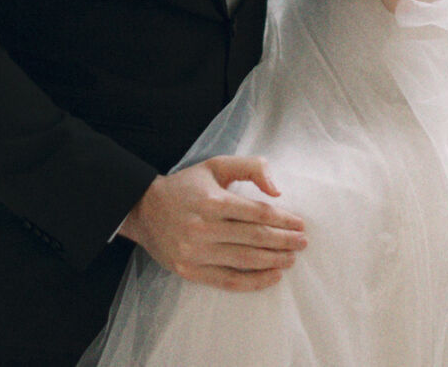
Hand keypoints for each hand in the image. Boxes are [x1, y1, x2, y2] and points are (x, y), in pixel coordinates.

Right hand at [116, 156, 307, 290]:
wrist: (144, 210)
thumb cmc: (186, 186)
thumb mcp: (216, 166)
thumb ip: (251, 168)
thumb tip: (277, 190)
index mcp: (212, 201)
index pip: (258, 213)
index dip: (284, 220)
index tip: (300, 223)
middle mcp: (204, 228)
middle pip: (256, 238)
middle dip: (284, 241)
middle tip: (302, 242)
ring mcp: (196, 253)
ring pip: (246, 260)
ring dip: (274, 261)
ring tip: (291, 258)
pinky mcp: (190, 271)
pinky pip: (229, 281)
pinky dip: (254, 281)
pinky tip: (273, 276)